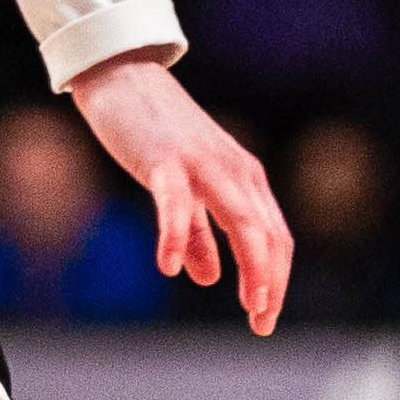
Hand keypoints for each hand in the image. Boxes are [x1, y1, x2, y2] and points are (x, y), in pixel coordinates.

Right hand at [70, 54, 290, 332]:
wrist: (125, 76)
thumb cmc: (157, 135)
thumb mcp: (185, 189)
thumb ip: (198, 234)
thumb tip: (209, 278)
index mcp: (245, 179)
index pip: (275, 236)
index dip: (274, 278)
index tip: (264, 317)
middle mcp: (235, 171)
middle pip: (267, 234)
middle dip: (270, 282)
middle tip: (262, 322)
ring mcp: (203, 164)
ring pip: (240, 220)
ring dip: (251, 266)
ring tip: (249, 306)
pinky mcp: (166, 159)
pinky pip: (176, 202)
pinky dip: (175, 235)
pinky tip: (169, 269)